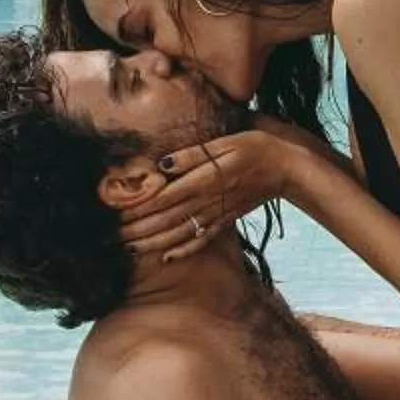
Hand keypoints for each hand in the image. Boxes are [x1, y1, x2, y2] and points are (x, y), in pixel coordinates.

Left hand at [121, 126, 302, 265]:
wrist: (285, 168)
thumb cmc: (254, 147)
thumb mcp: (225, 142)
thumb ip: (193, 154)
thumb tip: (163, 164)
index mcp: (204, 180)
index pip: (163, 197)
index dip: (139, 207)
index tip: (116, 213)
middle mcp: (207, 201)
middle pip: (166, 219)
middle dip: (138, 229)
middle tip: (113, 236)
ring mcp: (216, 214)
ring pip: (180, 233)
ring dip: (153, 243)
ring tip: (129, 248)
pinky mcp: (225, 221)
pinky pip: (202, 240)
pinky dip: (184, 251)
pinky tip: (167, 258)